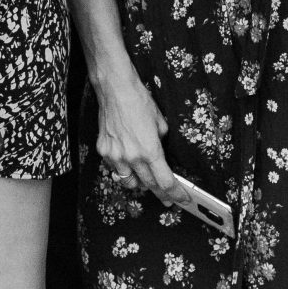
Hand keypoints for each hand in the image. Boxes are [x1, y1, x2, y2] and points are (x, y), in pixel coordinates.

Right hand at [92, 67, 188, 208]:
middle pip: (149, 186)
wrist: (115, 88)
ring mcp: (115, 156)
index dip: (176, 194)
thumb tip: (161, 154)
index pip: (165, 182)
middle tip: (169, 200)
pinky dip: (124, 170)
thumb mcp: (160, 123)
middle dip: (162, 194)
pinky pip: (116, 170)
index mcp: (150, 151)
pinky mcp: (104, 151)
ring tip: (147, 182)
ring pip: (130, 182)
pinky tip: (129, 165)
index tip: (183, 200)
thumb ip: (161, 143)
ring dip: (141, 185)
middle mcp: (132, 157)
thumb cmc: (139, 101)